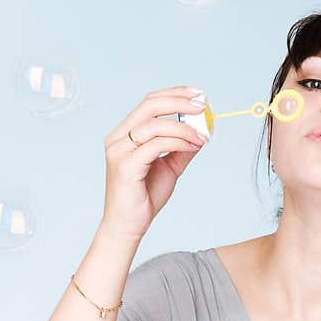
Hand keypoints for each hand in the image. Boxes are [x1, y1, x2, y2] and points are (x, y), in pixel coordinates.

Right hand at [100, 86, 209, 239]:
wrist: (128, 226)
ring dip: (184, 128)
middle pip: (149, 106)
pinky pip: (156, 145)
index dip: (174, 94)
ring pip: (155, 125)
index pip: (149, 103)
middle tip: (203, 106)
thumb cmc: (144, 197)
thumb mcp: (170, 167)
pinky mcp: (126, 166)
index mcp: (124, 134)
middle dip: (179, 102)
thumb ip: (182, 148)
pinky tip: (193, 146)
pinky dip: (178, 142)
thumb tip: (201, 130)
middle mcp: (118, 139)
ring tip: (202, 137)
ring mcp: (119, 152)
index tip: (198, 94)